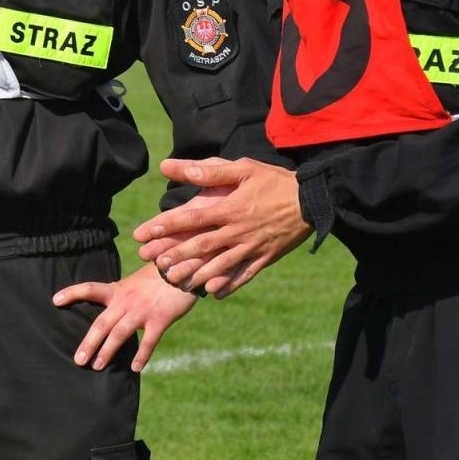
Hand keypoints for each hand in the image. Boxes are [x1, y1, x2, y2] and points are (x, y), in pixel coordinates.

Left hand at [54, 266, 197, 371]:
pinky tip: (136, 368)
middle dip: (88, 343)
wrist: (184, 268)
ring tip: (97, 366)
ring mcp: (142, 311)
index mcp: (118, 290)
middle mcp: (126, 301)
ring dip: (107, 351)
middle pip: (101, 324)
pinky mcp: (160, 319)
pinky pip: (148, 341)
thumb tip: (112, 310)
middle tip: (78, 360)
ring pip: (119, 334)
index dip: (72, 293)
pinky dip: (142, 355)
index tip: (55, 300)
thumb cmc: (159, 276)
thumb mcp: (135, 282)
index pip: (89, 289)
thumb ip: (123, 295)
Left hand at [136, 158, 310, 296]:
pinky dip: (229, 284)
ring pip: (220, 264)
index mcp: (230, 208)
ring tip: (176, 281)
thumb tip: (169, 166)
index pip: (192, 219)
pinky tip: (213, 293)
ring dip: (197, 274)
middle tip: (153, 263)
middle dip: (175, 255)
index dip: (166, 226)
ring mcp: (252, 246)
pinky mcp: (266, 257)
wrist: (314, 200)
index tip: (144, 233)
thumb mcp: (243, 169)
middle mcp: (238, 230)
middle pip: (202, 246)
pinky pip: (245, 274)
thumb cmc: (274, 180)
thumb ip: (208, 171)